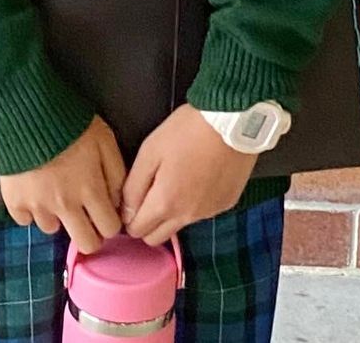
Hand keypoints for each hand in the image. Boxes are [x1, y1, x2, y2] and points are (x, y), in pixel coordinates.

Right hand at [0, 116, 126, 253]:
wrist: (27, 111)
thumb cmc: (72, 123)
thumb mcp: (105, 141)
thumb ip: (116, 174)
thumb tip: (118, 202)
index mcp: (90, 191)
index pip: (109, 229)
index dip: (110, 222)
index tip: (105, 213)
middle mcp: (65, 205)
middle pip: (85, 243)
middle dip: (90, 233)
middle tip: (85, 216)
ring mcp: (37, 205)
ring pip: (53, 229)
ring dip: (57, 217)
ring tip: (55, 193)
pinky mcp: (14, 201)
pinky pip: (24, 220)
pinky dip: (30, 210)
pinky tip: (34, 190)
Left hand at [118, 105, 258, 246]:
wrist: (234, 121)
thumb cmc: (186, 132)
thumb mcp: (150, 151)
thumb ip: (133, 187)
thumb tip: (126, 212)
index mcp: (165, 204)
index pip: (137, 231)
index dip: (129, 217)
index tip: (134, 198)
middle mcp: (188, 216)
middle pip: (157, 238)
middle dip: (148, 222)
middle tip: (150, 194)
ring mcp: (210, 212)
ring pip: (180, 225)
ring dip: (172, 213)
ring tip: (177, 180)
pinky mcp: (226, 203)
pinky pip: (202, 213)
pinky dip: (195, 203)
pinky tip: (200, 178)